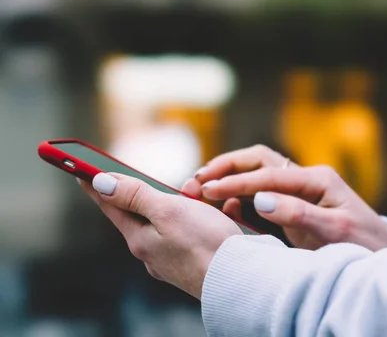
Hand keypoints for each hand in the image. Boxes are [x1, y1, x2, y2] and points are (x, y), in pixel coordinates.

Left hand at [79, 173, 242, 297]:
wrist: (241, 278)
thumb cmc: (205, 244)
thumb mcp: (168, 210)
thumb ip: (135, 195)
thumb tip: (101, 183)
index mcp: (140, 239)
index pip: (112, 205)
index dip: (98, 185)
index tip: (82, 170)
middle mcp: (152, 251)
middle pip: (146, 212)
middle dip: (161, 192)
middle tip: (183, 186)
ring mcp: (174, 258)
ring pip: (173, 220)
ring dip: (189, 204)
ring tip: (209, 200)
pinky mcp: (195, 261)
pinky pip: (196, 231)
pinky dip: (208, 217)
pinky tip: (224, 213)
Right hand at [181, 145, 386, 250]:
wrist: (379, 256)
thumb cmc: (364, 244)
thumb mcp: (336, 231)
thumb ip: (300, 214)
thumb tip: (261, 200)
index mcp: (317, 179)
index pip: (268, 174)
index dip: (236, 181)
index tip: (208, 189)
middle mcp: (306, 179)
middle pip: (259, 160)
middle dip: (227, 167)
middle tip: (197, 179)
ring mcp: (298, 191)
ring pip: (257, 173)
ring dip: (228, 177)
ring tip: (200, 187)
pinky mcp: (293, 205)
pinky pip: (261, 192)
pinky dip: (239, 194)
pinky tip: (223, 204)